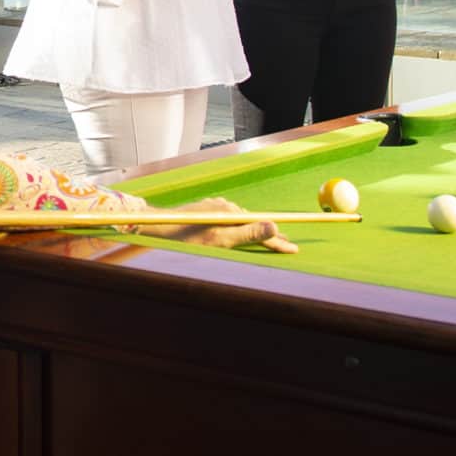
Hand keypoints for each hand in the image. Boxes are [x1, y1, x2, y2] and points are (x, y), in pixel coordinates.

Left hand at [129, 198, 296, 254]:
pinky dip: (239, 226)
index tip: (295, 249)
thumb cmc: (188, 238)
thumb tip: (274, 226)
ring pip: (242, 221)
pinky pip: (230, 218)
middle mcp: (227, 207)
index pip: (262, 229)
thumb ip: (247, 234)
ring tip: (268, 238)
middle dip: (271, 234)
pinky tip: (239, 231)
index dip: (279, 241)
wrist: (160, 226)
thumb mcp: (220, 240)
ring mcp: (217, 207)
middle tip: (288, 242)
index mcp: (232, 215)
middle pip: (254, 223)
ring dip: (254, 229)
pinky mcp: (209, 210)